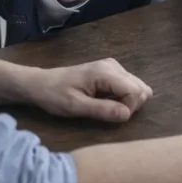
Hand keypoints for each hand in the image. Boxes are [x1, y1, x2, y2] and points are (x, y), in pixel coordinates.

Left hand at [27, 58, 153, 122]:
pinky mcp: (111, 71)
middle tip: (109, 113)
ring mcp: (113, 67)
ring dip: (127, 102)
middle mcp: (113, 66)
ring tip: (107, 107)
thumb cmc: (55, 95)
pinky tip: (107, 101)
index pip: (136, 91)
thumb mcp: (76, 107)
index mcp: (105, 72)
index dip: (129, 108)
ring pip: (137, 86)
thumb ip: (102, 110)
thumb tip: (127, 115)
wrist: (41, 83)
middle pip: (140, 88)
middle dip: (130, 105)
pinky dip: (123, 97)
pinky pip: (129, 85)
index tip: (111, 116)